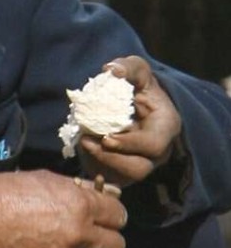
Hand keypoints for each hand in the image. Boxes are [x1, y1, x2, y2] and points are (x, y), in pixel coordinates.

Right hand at [0, 170, 125, 247]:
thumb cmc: (6, 191)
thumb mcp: (45, 178)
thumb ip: (78, 188)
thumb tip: (104, 192)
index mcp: (79, 206)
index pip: (119, 215)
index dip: (111, 213)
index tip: (103, 214)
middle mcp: (78, 235)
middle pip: (116, 247)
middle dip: (108, 239)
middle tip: (90, 233)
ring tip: (49, 238)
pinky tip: (32, 247)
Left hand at [78, 56, 182, 186]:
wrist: (129, 101)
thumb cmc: (137, 84)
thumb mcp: (137, 70)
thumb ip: (128, 67)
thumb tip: (112, 70)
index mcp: (165, 127)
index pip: (154, 144)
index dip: (131, 144)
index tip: (107, 137)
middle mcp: (157, 151)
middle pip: (139, 168)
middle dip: (111, 158)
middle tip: (87, 141)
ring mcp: (141, 162)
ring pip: (124, 178)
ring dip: (100, 163)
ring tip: (83, 143)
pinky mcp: (122, 169)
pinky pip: (110, 180)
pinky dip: (94, 173)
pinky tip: (81, 158)